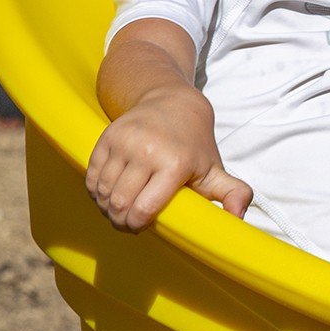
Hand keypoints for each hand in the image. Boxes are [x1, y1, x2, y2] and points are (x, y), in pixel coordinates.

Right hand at [86, 86, 251, 230]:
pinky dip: (96, 192)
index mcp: (176, 163)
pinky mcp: (107, 138)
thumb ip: (233, 193)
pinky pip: (92, 177)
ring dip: (106, 208)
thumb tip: (238, 217)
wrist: (172, 102)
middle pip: (120, 203)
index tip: (141, 228)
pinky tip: (107, 196)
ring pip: (103, 192)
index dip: (138, 225)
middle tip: (127, 224)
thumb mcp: (215, 169)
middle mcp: (147, 150)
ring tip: (117, 211)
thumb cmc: (195, 145)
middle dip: (120, 221)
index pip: (145, 209)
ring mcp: (124, 142)